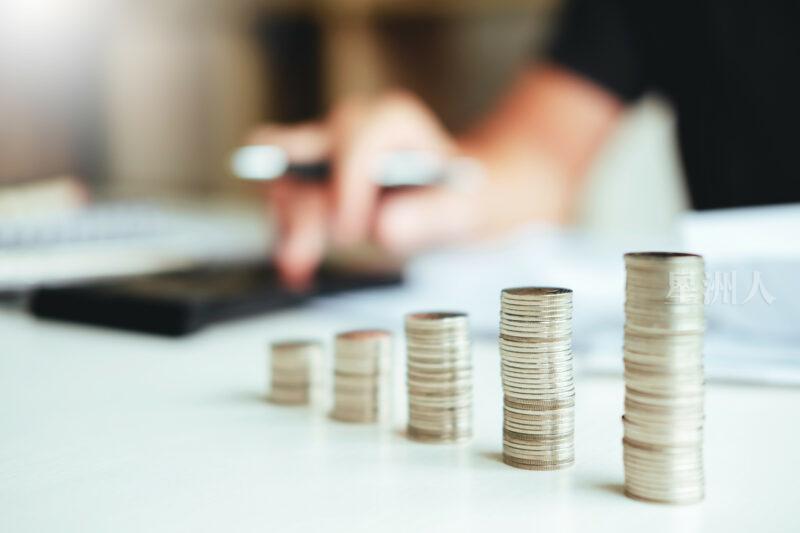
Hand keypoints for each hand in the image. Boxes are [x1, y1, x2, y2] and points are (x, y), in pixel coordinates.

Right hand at [248, 68, 620, 287]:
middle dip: (300, 205)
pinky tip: (297, 269)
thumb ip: (430, 215)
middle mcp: (350, 127)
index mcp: (390, 119)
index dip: (347, 187)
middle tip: (305, 255)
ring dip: (286, 224)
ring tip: (298, 266)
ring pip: (282, 178)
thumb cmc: (462, 197)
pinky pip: (285, 203)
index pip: (351, 142)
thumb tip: (384, 226)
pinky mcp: (315, 182)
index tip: (356, 230)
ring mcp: (327, 154)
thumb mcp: (463, 207)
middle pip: (297, 152)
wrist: (457, 202)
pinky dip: (287, 235)